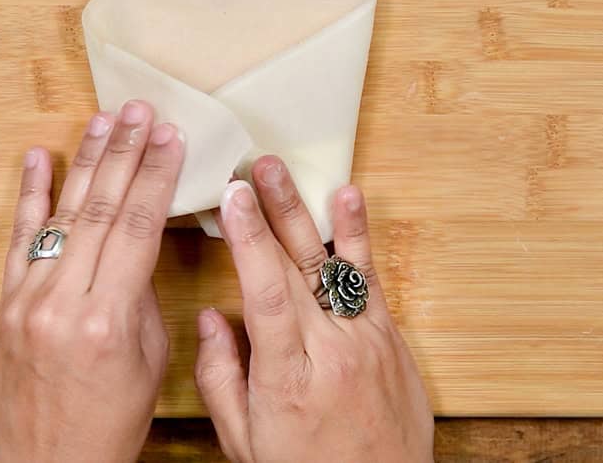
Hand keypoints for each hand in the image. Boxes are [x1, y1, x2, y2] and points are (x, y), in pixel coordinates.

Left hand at [0, 101, 182, 462]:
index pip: (138, 227)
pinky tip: (39, 157)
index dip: (156, 175)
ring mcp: (28, 300)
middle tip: (141, 111)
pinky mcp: (6, 305)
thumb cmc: (111, 421)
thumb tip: (136, 238)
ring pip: (62, 214)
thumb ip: (140, 293)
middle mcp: (62, 302)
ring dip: (85, 161)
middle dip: (125, 153)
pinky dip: (30, 195)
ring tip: (105, 120)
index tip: (171, 136)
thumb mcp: (149, 360)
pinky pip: (19, 239)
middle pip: (101, 209)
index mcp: (108, 319)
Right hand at [194, 156, 433, 461]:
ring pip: (332, 263)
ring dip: (306, 211)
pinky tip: (348, 200)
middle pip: (297, 267)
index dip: (248, 240)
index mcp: (286, 379)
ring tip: (283, 171)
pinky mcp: (390, 340)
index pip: (265, 293)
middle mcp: (330, 353)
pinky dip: (357, 237)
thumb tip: (212, 317)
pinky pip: (369, 279)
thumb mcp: (244, 442)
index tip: (231, 199)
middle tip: (251, 167)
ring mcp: (365, 342)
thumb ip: (222, 378)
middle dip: (271, 211)